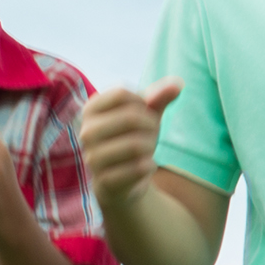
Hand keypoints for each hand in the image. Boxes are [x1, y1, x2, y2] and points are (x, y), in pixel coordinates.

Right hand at [76, 80, 179, 207]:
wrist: (125, 180)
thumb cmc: (134, 137)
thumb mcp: (147, 114)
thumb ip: (160, 96)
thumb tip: (178, 83)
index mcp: (91, 109)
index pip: (121, 94)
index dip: (142, 103)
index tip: (145, 113)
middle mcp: (86, 132)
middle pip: (130, 117)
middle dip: (150, 126)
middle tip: (150, 135)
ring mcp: (93, 157)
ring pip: (135, 144)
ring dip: (150, 147)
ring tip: (147, 151)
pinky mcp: (104, 180)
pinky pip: (138, 168)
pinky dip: (149, 166)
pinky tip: (145, 167)